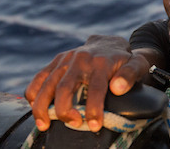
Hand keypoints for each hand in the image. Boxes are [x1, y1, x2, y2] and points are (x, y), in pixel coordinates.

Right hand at [24, 35, 149, 131]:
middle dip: (65, 109)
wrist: (108, 43)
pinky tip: (34, 108)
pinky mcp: (56, 61)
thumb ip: (130, 75)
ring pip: (47, 83)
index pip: (96, 88)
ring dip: (42, 105)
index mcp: (101, 62)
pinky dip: (32, 92)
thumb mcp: (137, 64)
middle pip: (65, 86)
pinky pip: (39, 77)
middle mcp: (80, 59)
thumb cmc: (124, 60)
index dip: (94, 108)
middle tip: (73, 125)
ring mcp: (65, 59)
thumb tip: (117, 89)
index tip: (95, 125)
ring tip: (43, 125)